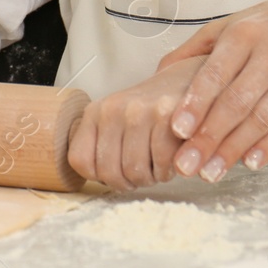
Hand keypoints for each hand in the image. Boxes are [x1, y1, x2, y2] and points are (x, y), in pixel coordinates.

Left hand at [67, 58, 199, 191]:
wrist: (187, 85)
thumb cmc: (151, 114)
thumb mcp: (116, 123)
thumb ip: (102, 147)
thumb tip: (99, 178)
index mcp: (95, 111)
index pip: (80, 161)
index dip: (100, 177)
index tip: (117, 172)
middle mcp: (113, 108)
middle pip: (109, 173)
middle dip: (129, 182)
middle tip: (142, 173)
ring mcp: (138, 111)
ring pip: (135, 172)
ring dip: (149, 178)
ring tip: (156, 166)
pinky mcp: (166, 116)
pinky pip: (160, 164)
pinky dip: (167, 172)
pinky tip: (170, 162)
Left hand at [158, 0, 267, 181]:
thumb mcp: (231, 24)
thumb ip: (194, 49)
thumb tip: (158, 74)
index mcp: (245, 35)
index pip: (216, 73)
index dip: (196, 103)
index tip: (178, 130)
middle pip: (237, 103)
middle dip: (209, 137)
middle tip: (186, 165)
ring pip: (261, 120)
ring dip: (232, 150)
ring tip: (209, 172)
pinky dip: (267, 148)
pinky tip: (248, 163)